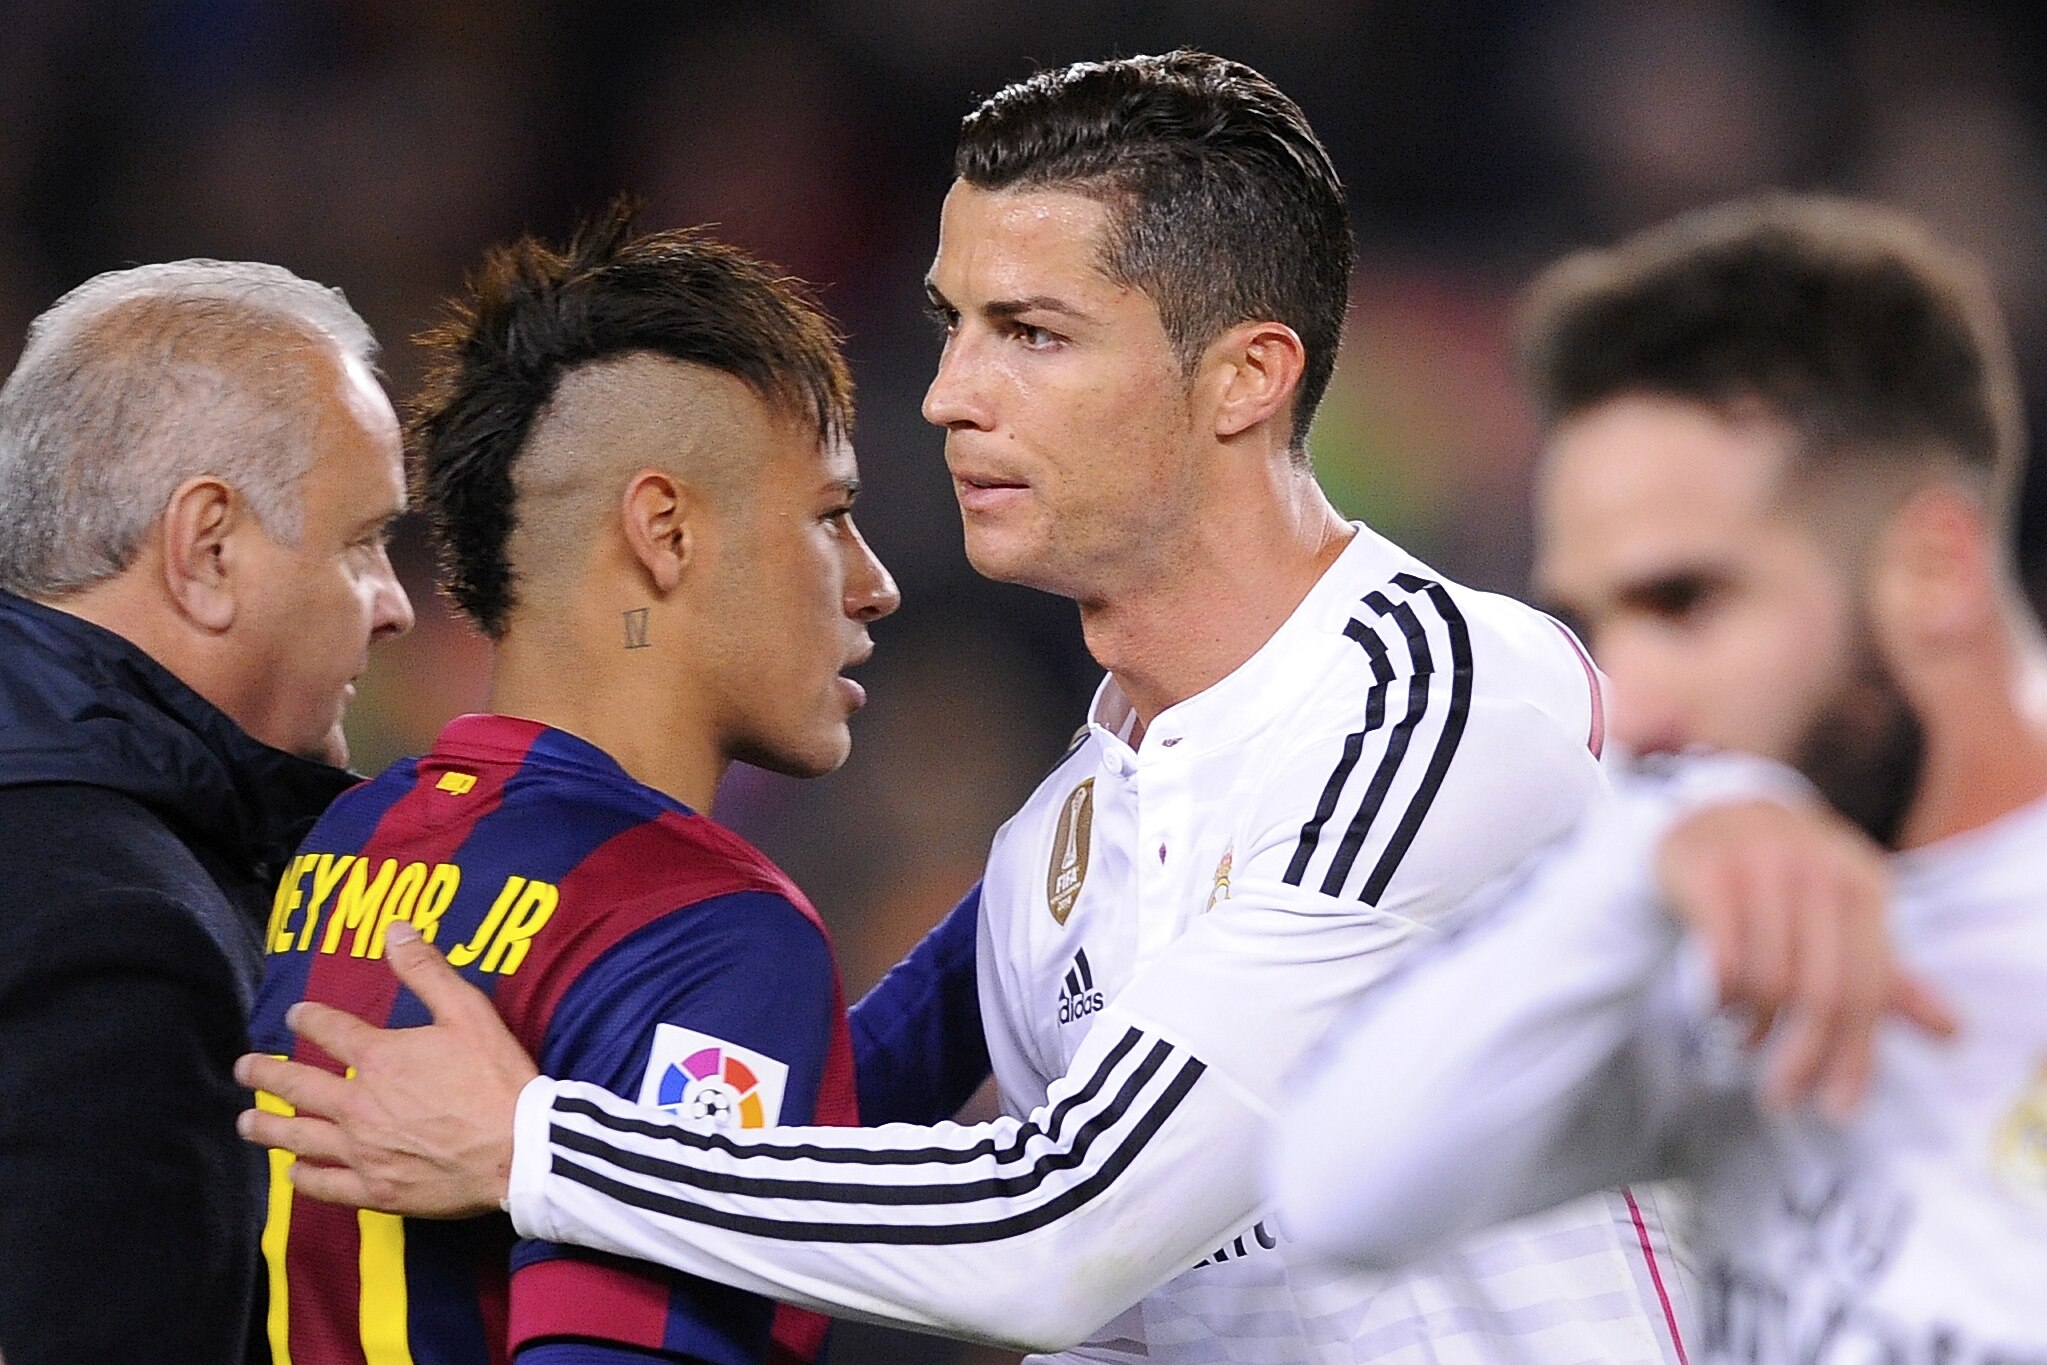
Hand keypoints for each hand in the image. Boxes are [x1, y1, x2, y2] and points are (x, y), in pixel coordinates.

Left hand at [235, 921, 538, 1216]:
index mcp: (379, 1057)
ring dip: (268, 1127)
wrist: (519, 1148)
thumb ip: (427, 970)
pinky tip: (294, 1172)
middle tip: (244, 1069)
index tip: (296, 1016)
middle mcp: (357, 1104)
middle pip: (297, 1086)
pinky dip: (304, 1177)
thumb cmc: (496, 1077)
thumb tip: (395, 929)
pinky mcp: (376, 1189)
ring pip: (298, 1138)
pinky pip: (325, 1184)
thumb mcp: (469, 1011)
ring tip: (247, 1122)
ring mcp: (362, 1151)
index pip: (329, 1030)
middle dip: (265, 1074)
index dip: (308, 1019)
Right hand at [1656, 800, 1957, 1116]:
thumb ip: (1888, 975)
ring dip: (1754, 1028)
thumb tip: (1953, 1033)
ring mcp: (1760, 867)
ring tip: (1745, 1042)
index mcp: (1863, 886)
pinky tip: (1717, 1008)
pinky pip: (1720, 956)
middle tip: (1781, 1098)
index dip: (1854, 1056)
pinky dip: (1720, 997)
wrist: (1718, 810)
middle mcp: (1817, 872)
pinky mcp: (1708, 870)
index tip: (1836, 1107)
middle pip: (1819, 993)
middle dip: (1803, 1058)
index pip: (1868, 990)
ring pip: (1767, 979)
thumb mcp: (1845, 916)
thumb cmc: (1790, 879)